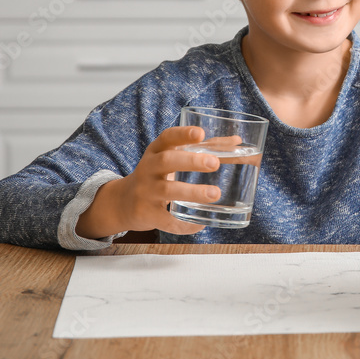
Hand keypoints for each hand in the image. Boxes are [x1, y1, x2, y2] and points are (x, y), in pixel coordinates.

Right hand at [76, 126, 222, 238]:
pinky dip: (184, 224)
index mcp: (156, 151)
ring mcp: (145, 191)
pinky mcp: (146, 213)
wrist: (123, 202)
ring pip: (168, 190)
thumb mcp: (171, 157)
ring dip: (192, 192)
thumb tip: (237, 141)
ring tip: (215, 194)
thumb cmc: (157, 174)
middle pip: (167, 161)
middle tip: (214, 164)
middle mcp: (148, 168)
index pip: (167, 137)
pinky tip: (200, 224)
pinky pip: (166, 220)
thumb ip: (203, 148)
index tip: (200, 133)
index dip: (182, 134)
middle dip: (191, 161)